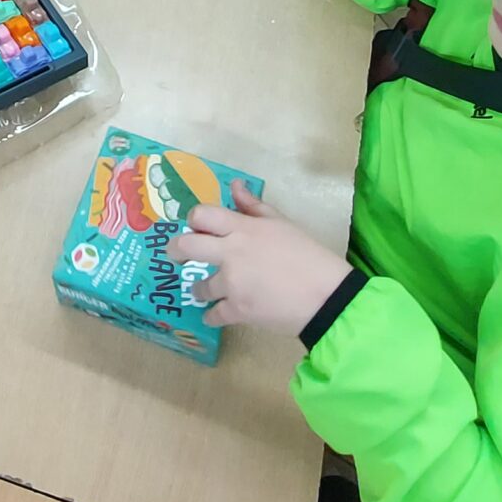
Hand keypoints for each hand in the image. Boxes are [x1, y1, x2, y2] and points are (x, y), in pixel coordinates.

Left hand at [166, 183, 353, 333]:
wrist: (326, 296)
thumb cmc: (308, 256)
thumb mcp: (282, 224)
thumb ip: (254, 206)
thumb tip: (235, 186)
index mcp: (243, 228)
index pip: (201, 215)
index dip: (193, 220)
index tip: (195, 227)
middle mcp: (231, 253)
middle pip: (186, 246)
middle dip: (175, 250)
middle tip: (176, 255)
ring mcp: (232, 283)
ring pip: (198, 286)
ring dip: (199, 289)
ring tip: (205, 291)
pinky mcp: (237, 311)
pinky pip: (212, 314)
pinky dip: (212, 315)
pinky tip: (215, 314)